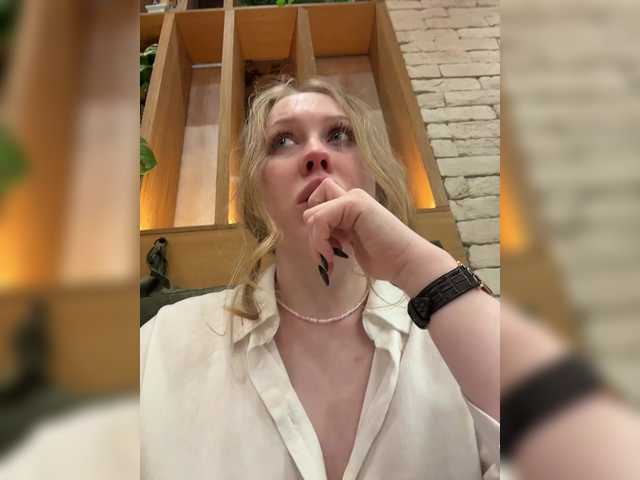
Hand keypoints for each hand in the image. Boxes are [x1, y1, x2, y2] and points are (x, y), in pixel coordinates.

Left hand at [301, 177, 440, 285]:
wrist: (405, 261)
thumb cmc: (383, 258)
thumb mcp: (351, 242)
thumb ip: (335, 232)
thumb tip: (312, 234)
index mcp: (351, 206)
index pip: (317, 205)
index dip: (315, 228)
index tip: (328, 250)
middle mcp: (351, 197)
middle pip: (312, 206)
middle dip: (313, 235)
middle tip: (326, 256)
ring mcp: (353, 198)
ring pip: (311, 213)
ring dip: (316, 242)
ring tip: (330, 259)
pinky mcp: (354, 204)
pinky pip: (319, 219)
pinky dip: (320, 241)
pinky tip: (334, 256)